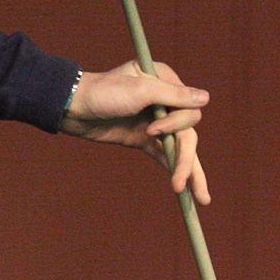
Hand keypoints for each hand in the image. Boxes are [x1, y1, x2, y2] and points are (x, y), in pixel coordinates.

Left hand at [60, 60, 211, 203]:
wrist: (73, 108)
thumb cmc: (103, 92)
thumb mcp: (139, 90)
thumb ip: (173, 95)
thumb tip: (206, 98)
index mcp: (167, 82)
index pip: (189, 108)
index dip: (178, 123)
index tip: (152, 130)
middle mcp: (165, 101)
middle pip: (188, 132)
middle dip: (186, 158)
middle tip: (179, 184)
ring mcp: (156, 121)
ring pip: (181, 146)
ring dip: (188, 170)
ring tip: (199, 198)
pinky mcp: (144, 139)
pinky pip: (166, 155)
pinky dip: (175, 168)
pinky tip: (185, 188)